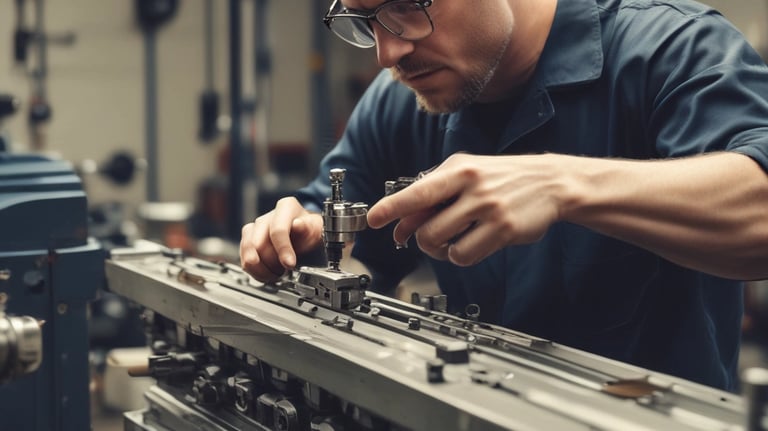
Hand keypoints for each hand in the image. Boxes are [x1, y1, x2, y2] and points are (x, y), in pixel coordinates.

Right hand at [240, 197, 323, 281]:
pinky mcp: (247, 243)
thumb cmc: (310, 233)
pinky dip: (256, 272)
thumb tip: (298, 224)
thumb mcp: (317, 229)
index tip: (290, 263)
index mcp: (285, 208)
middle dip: (273, 262)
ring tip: (278, 273)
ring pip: (248, 253)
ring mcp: (254, 230)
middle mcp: (266, 217)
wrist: (305, 238)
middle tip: (286, 269)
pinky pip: (244, 261)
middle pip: (259, 244)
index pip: (277, 230)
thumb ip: (308, 227)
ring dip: (263, 269)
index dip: (283, 249)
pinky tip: (269, 274)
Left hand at [367, 153, 566, 265]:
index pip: (417, 191)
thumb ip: (435, 191)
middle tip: (425, 238)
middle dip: (419, 239)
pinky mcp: (504, 230)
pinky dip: (460, 256)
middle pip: (426, 228)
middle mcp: (472, 188)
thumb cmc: (501, 178)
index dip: (392, 207)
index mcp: (458, 170)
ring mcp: (489, 210)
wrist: (550, 182)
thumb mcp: (466, 172)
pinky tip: (468, 244)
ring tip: (449, 241)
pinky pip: (465, 255)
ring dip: (439, 249)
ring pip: (443, 243)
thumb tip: (402, 219)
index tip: (374, 219)